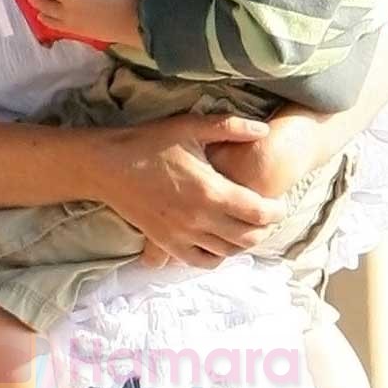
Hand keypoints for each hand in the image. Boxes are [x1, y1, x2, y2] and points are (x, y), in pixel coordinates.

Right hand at [88, 112, 287, 267]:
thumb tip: (264, 131)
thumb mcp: (191, 126)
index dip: (276, 211)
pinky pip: (200, 261)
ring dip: (243, 243)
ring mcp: (182, 235)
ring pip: (227, 252)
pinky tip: (219, 242)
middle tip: (267, 216)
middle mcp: (200, 219)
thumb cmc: (150, 142)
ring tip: (246, 227)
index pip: (259, 212)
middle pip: (248, 237)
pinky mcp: (166, 243)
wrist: (108, 166)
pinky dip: (217, 256)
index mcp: (212, 190)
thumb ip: (230, 128)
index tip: (280, 204)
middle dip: (265, 229)